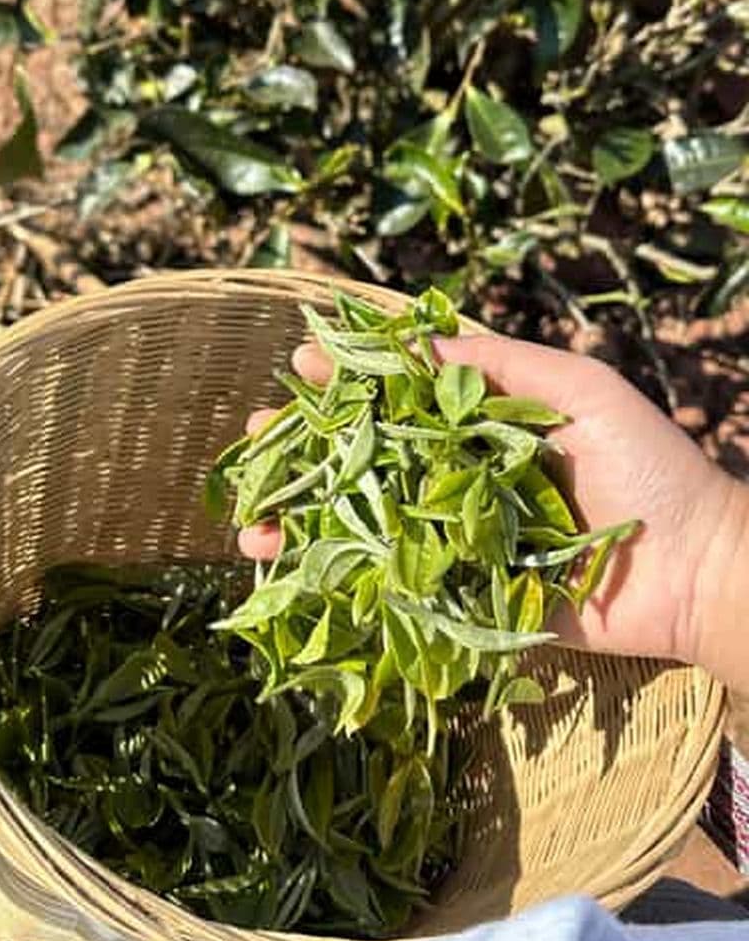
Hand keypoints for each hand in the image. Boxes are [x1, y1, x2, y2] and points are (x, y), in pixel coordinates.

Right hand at [238, 335, 748, 689]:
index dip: (348, 379)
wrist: (692, 566)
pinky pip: (394, 586)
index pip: (397, 399)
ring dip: (304, 516)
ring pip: (366, 526)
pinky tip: (286, 566)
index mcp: (480, 428)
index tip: (301, 359)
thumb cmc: (645, 464)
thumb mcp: (574, 388)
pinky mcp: (464, 596)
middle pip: (367, 462)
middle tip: (256, 433)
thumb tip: (420, 344)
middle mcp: (458, 481)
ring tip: (249, 512)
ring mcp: (456, 540)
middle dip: (308, 448)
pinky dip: (339, 579)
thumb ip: (497, 366)